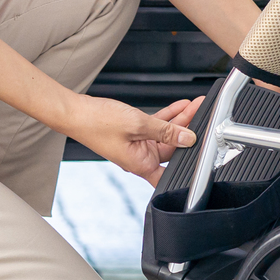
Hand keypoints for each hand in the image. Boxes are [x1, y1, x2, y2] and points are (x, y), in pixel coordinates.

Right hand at [68, 94, 202, 182]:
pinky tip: (180, 106)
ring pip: (165, 133)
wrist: (76, 112)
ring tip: (195, 105)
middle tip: (201, 111)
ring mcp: (136, 144)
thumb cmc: (97, 123)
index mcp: (140, 164)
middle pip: (172, 147)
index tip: (202, 153)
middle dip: (187, 128)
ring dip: (179, 119)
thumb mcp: (138, 124)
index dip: (186, 166)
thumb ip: (165, 131)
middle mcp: (139, 157)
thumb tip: (187, 138)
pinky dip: (167, 116)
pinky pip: (155, 126)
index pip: (169, 174)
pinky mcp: (133, 132)